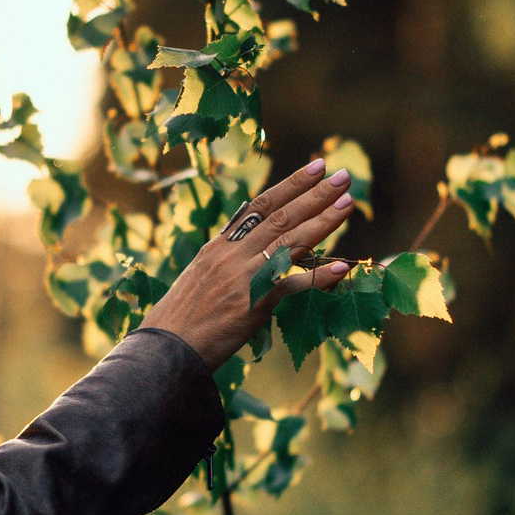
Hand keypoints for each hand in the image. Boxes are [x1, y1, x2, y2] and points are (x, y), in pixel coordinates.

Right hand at [140, 158, 356, 370]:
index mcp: (219, 245)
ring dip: (323, 221)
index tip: (316, 167)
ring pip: (290, 242)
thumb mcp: (200, 275)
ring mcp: (243, 276)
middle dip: (315, 195)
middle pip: (281, 217)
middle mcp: (232, 254)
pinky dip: (318, 276)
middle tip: (344, 176)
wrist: (165, 348)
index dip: (291, 184)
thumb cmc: (181, 318)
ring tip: (348, 203)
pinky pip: (291, 285)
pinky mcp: (253, 304)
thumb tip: (246, 238)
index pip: (260, 205)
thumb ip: (226, 255)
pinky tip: (342, 266)